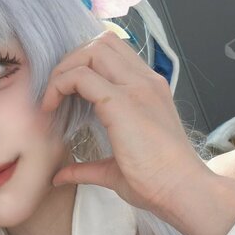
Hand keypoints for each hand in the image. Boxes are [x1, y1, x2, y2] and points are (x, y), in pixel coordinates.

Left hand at [42, 33, 211, 219]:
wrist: (183, 191)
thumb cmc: (158, 183)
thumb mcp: (115, 170)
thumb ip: (87, 168)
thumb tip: (61, 175)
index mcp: (148, 91)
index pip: (114, 54)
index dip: (84, 64)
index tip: (66, 95)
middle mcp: (145, 82)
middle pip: (102, 42)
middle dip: (71, 60)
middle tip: (56, 92)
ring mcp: (136, 88)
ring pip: (92, 50)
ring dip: (65, 68)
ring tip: (52, 97)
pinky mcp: (123, 103)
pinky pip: (81, 76)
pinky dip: (59, 85)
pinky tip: (51, 108)